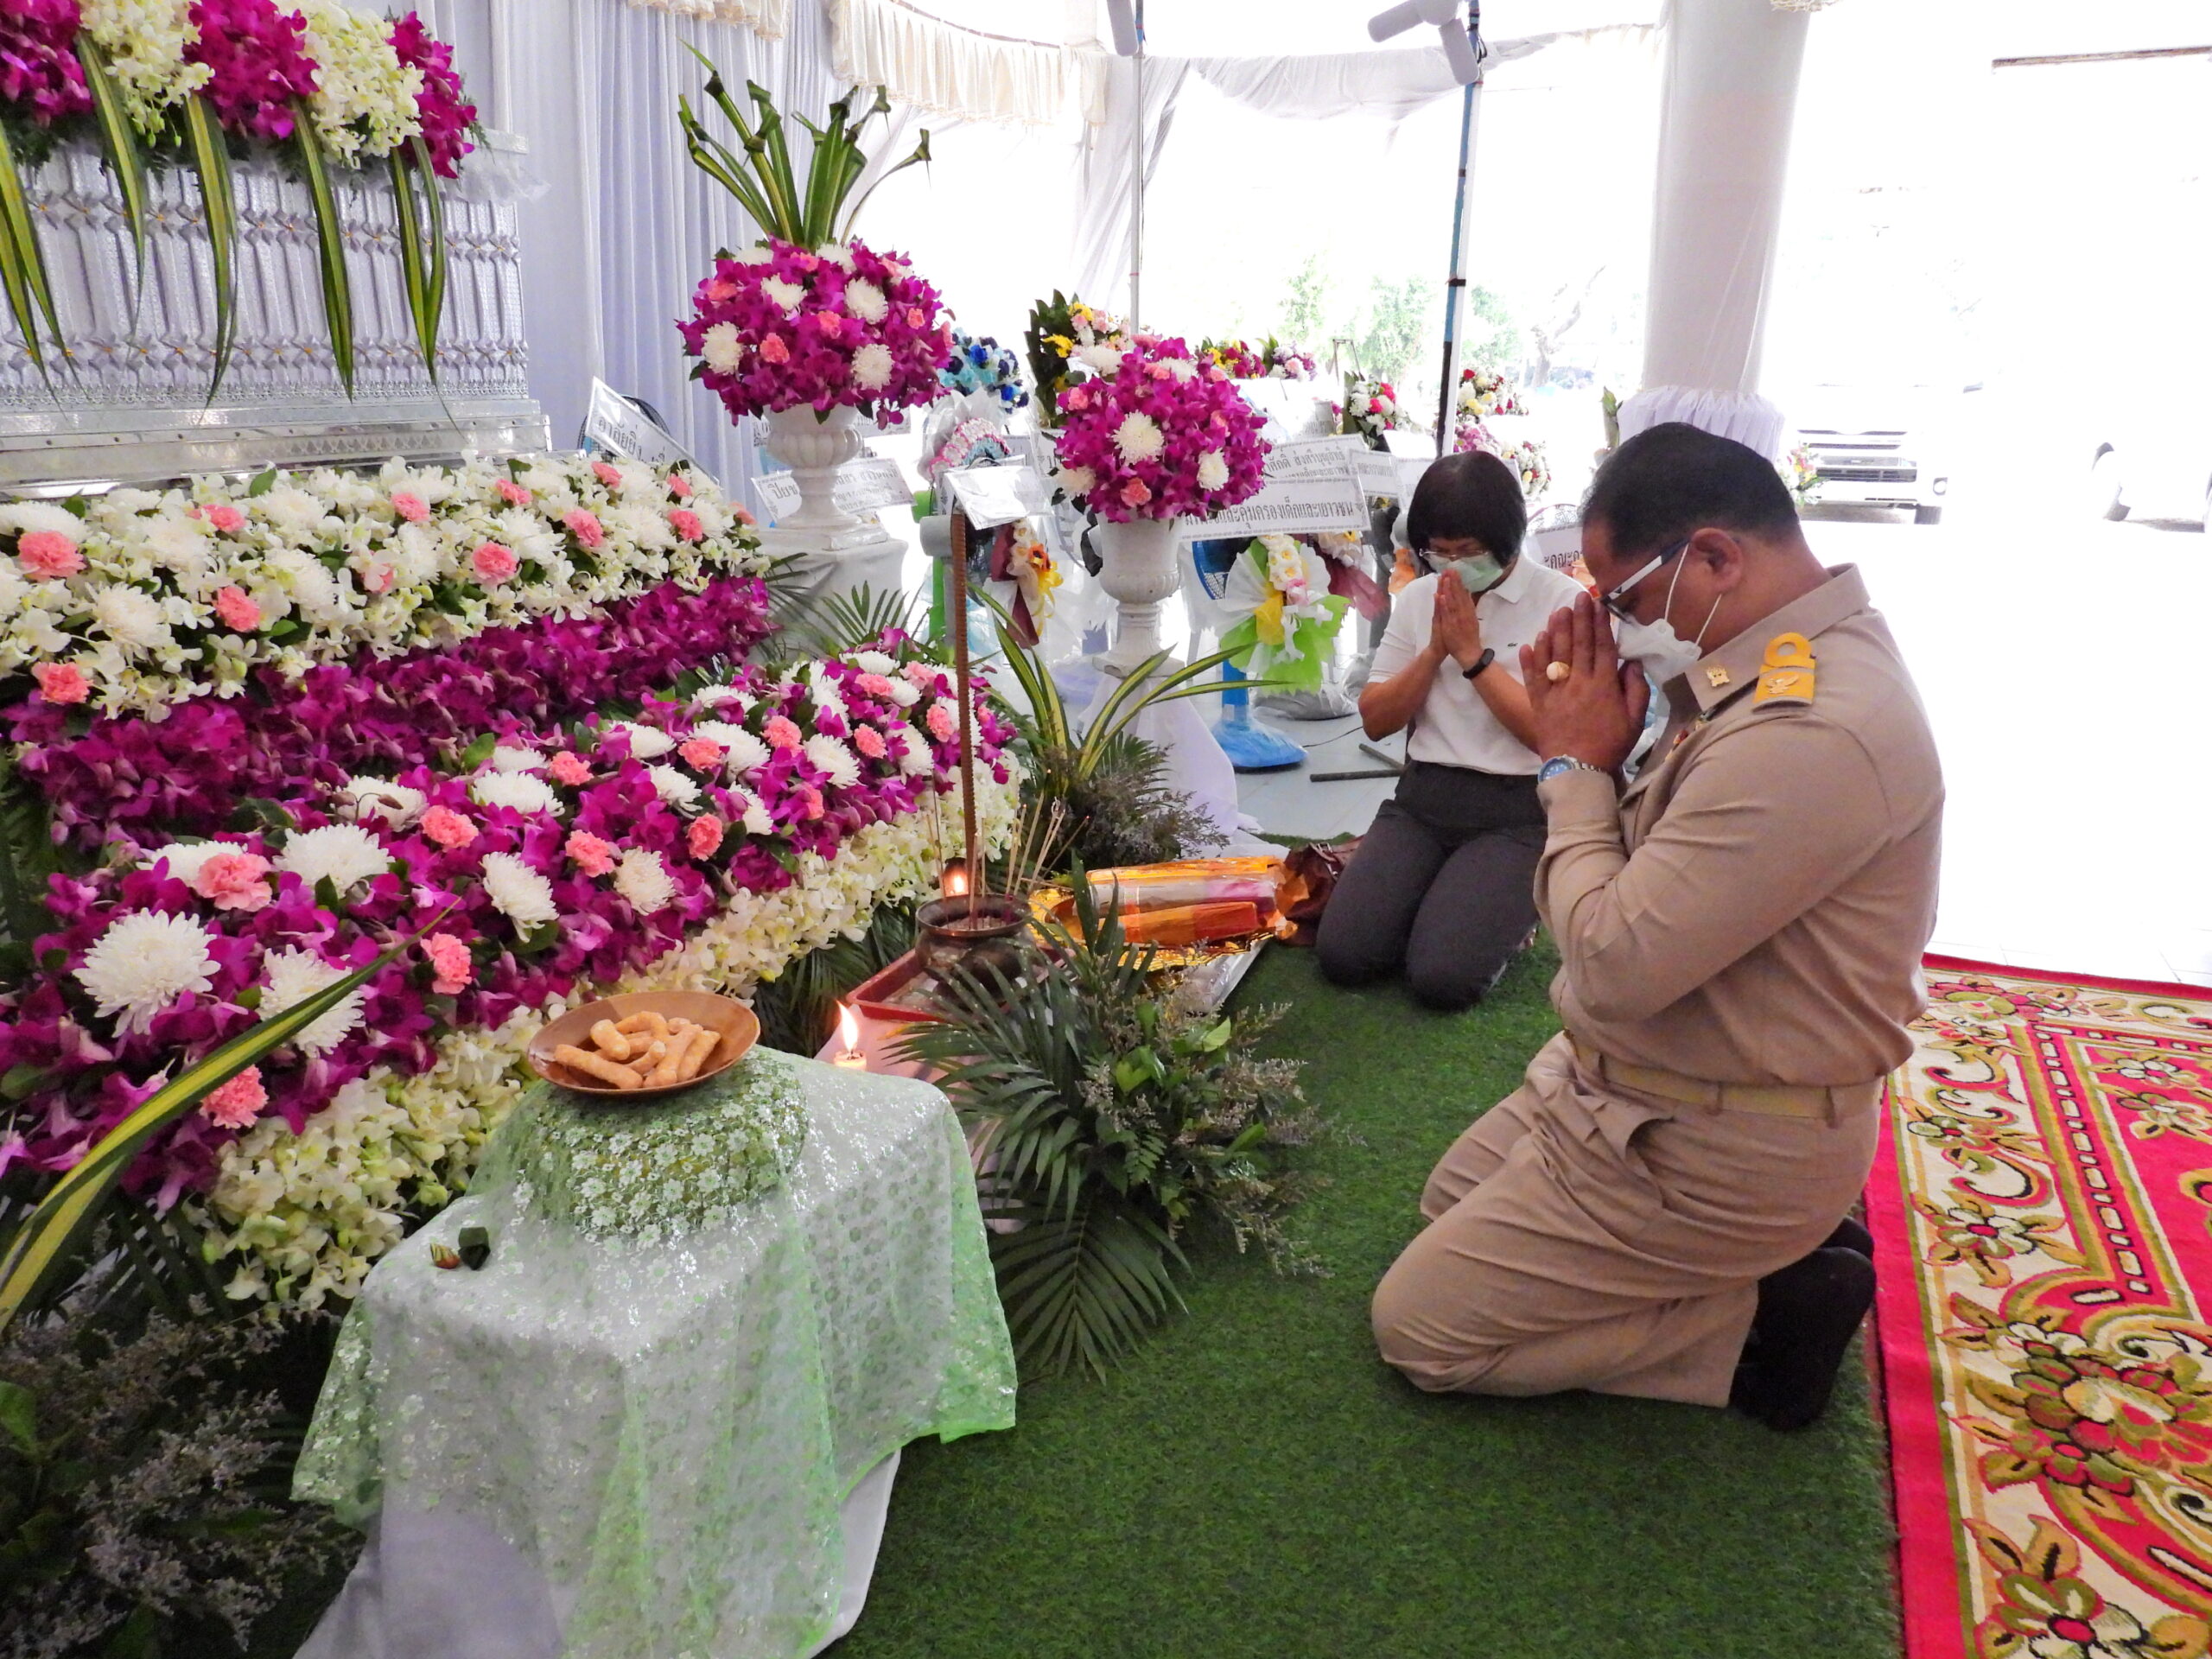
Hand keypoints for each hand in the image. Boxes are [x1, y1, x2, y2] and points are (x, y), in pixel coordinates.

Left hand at [1431, 571, 1482, 668]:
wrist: (1469, 653)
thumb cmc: (1470, 636)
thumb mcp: (1472, 619)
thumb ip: (1469, 606)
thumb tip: (1467, 593)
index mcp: (1468, 611)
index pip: (1463, 593)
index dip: (1458, 582)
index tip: (1454, 571)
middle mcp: (1464, 613)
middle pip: (1458, 595)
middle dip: (1453, 581)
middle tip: (1450, 569)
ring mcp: (1457, 619)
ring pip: (1452, 602)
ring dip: (1448, 589)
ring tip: (1445, 578)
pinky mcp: (1450, 626)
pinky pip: (1446, 614)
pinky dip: (1444, 605)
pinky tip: (1441, 596)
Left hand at [1519, 591, 1650, 772]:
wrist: (1577, 770)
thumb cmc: (1610, 745)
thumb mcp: (1635, 720)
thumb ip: (1636, 689)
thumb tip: (1632, 663)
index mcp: (1604, 685)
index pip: (1603, 646)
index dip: (1600, 623)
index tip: (1598, 604)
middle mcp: (1579, 683)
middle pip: (1578, 644)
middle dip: (1578, 618)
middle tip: (1578, 596)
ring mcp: (1556, 692)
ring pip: (1555, 655)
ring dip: (1555, 630)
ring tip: (1558, 611)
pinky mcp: (1539, 703)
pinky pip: (1533, 676)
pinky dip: (1532, 658)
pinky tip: (1532, 641)